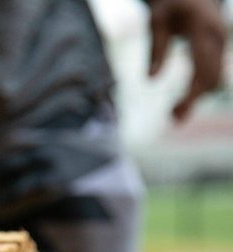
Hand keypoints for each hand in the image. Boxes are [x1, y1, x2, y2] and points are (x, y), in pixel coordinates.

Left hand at [148, 0, 225, 120]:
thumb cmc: (169, 4)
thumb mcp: (156, 21)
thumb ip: (156, 48)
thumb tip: (150, 80)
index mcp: (202, 28)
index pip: (201, 69)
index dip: (191, 95)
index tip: (174, 114)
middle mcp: (218, 35)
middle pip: (212, 77)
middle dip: (194, 100)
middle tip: (172, 118)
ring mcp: (222, 40)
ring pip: (215, 76)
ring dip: (198, 96)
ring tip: (174, 113)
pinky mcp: (220, 45)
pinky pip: (214, 70)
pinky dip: (201, 87)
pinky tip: (184, 100)